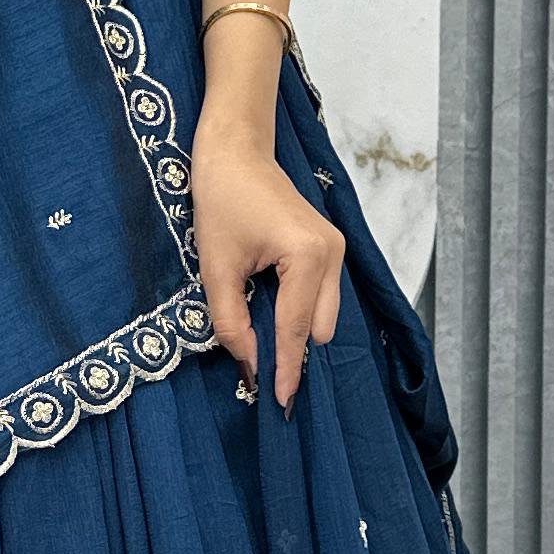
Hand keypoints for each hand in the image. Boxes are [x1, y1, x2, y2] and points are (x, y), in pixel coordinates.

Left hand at [191, 112, 344, 408]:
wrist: (236, 150)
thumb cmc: (222, 198)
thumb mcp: (217, 266)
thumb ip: (231, 320)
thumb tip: (248, 364)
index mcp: (309, 256)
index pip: (296, 329)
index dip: (285, 368)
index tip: (279, 403)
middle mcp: (333, 254)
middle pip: (319, 329)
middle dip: (291, 350)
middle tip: (258, 370)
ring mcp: (336, 249)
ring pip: (323, 315)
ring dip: (294, 329)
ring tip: (258, 334)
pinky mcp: (329, 247)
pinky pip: (321, 296)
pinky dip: (298, 310)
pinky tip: (269, 311)